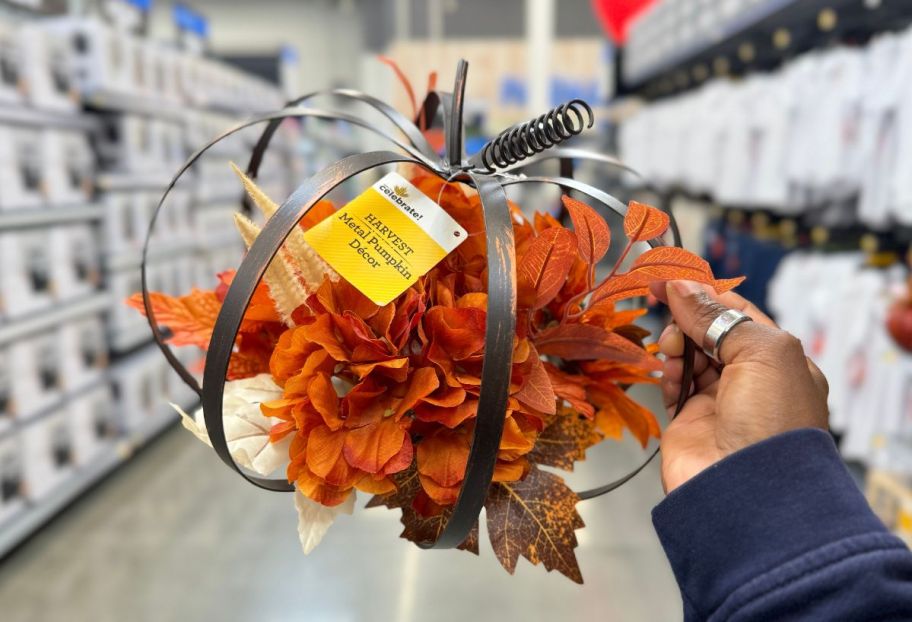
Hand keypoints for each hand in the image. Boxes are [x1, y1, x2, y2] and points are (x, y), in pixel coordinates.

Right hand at [651, 280, 829, 492]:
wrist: (749, 494)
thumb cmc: (770, 418)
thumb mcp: (760, 351)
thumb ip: (717, 315)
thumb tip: (680, 286)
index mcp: (779, 360)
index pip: (738, 313)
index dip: (703, 294)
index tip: (666, 280)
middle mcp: (751, 380)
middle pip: (709, 332)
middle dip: (687, 321)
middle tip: (668, 318)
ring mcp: (718, 402)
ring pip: (688, 356)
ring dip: (676, 347)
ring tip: (671, 353)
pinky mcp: (689, 422)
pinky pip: (672, 386)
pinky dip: (667, 375)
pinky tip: (668, 377)